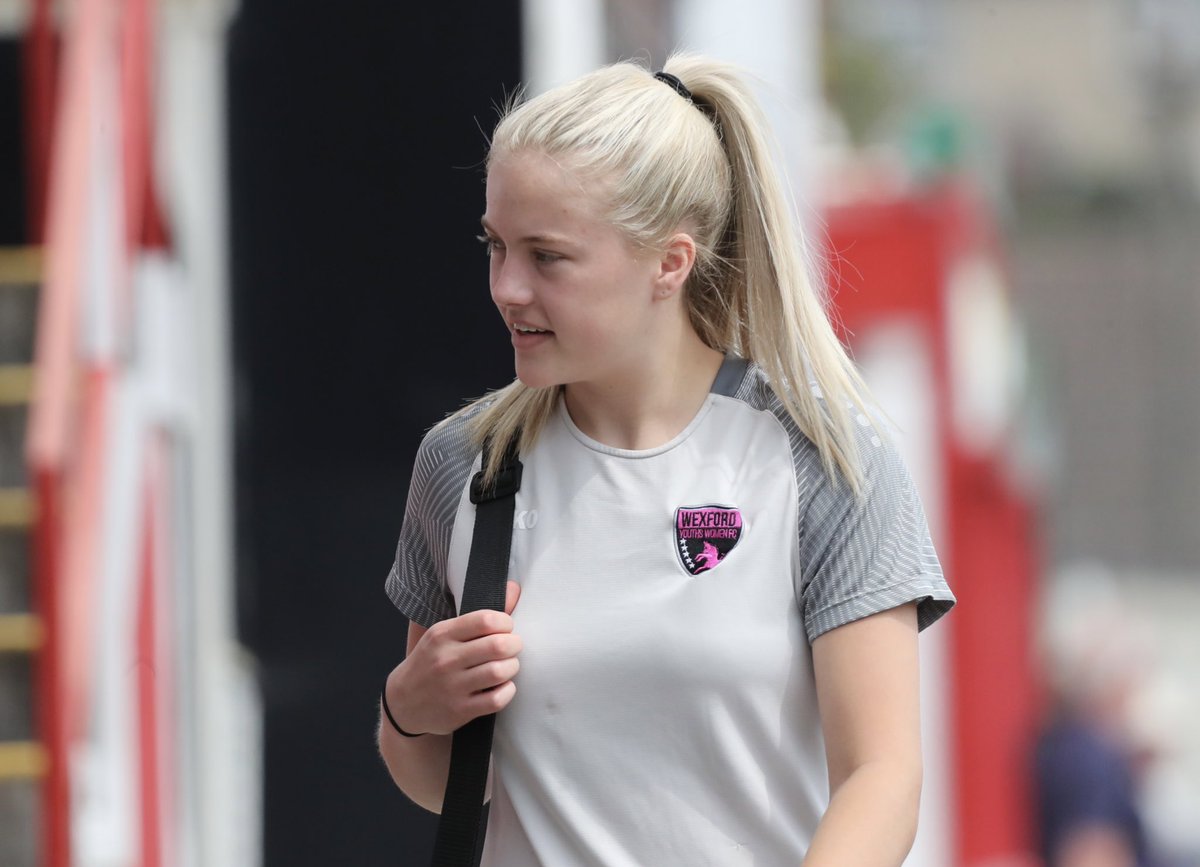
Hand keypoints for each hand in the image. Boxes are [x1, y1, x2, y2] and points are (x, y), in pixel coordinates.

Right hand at [385, 581, 522, 735]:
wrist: (403, 703)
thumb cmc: (431, 662)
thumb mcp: (444, 635)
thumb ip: (478, 616)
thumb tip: (514, 588)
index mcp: (442, 634)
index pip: (485, 620)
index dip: (505, 622)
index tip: (506, 628)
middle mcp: (446, 659)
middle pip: (498, 645)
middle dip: (514, 644)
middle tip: (512, 647)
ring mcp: (452, 686)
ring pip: (500, 671)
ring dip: (512, 667)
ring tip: (508, 666)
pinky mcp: (460, 710)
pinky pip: (497, 699)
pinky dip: (507, 691)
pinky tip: (502, 686)